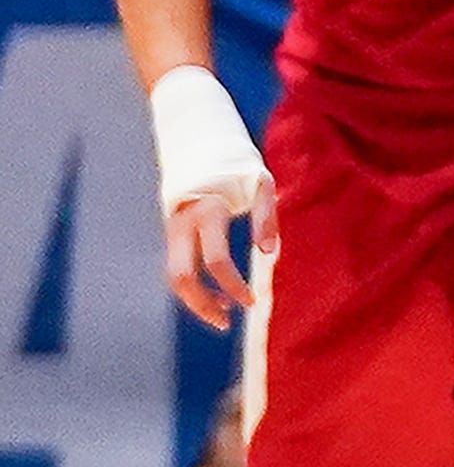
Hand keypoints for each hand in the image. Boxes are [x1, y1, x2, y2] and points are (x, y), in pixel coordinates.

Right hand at [163, 178, 274, 331]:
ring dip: (195, 300)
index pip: (215, 261)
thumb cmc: (237, 165)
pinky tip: (217, 294)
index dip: (233, 285)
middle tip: (226, 323)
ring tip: (224, 315)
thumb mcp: (261, 182)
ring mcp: (173, 230)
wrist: (198, 143)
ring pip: (174, 277)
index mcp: (207, 210)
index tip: (251, 302)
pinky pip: (178, 267)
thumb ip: (266, 215)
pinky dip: (194, 285)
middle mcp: (182, 224)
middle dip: (201, 305)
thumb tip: (268, 253)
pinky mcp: (172, 234)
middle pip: (181, 277)